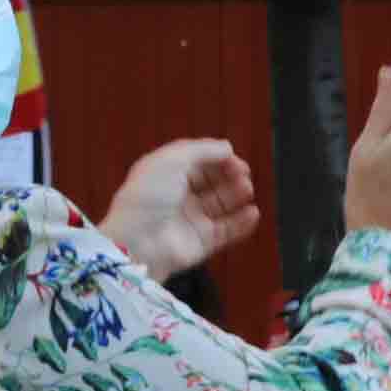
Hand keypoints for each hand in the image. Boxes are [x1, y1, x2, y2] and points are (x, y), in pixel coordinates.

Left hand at [100, 138, 260, 279]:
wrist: (138, 242)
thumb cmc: (146, 199)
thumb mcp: (171, 160)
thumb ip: (202, 150)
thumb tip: (226, 148)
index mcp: (164, 174)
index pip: (198, 161)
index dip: (217, 158)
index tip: (232, 158)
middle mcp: (176, 196)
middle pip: (212, 181)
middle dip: (230, 175)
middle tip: (243, 175)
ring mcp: (188, 220)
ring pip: (221, 204)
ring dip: (237, 194)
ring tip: (246, 190)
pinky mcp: (200, 242)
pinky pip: (227, 231)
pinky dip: (242, 222)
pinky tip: (252, 213)